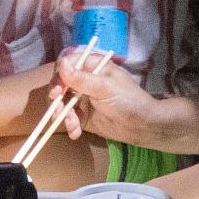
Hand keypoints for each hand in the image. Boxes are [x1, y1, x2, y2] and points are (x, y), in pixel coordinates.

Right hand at [51, 46, 182, 147]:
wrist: (142, 126)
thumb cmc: (128, 100)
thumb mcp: (105, 88)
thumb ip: (82, 79)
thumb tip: (62, 66)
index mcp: (92, 67)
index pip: (68, 65)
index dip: (59, 76)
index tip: (57, 90)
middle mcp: (85, 81)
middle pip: (60, 85)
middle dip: (57, 100)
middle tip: (58, 111)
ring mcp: (83, 99)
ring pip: (62, 103)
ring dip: (63, 115)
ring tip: (72, 125)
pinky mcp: (83, 116)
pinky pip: (70, 119)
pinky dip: (70, 126)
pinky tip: (76, 133)